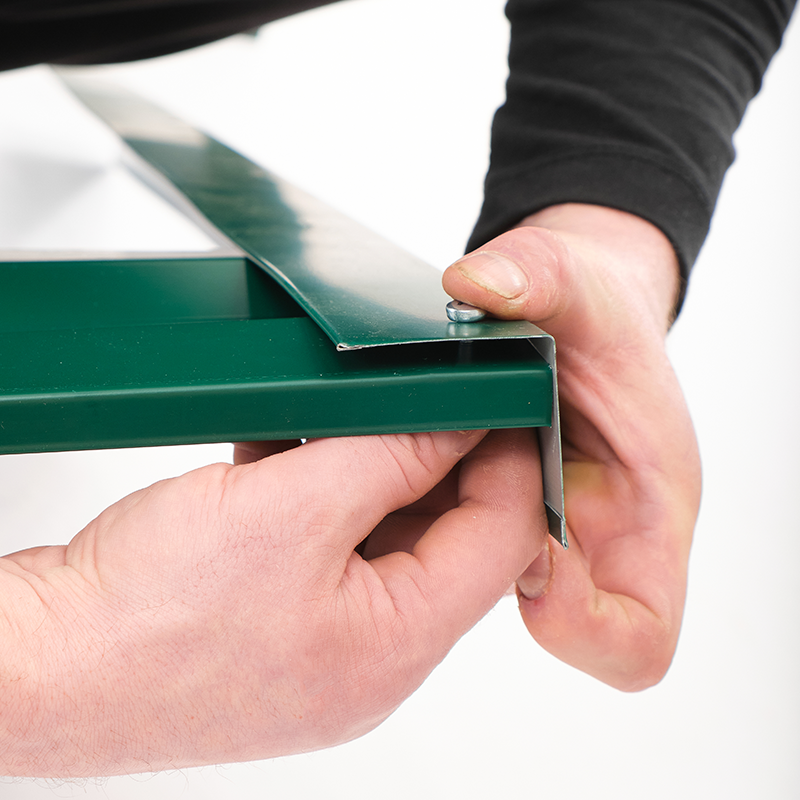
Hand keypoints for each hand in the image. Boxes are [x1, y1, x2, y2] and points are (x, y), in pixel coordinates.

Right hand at [0, 428, 545, 776]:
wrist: (40, 667)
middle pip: (446, 538)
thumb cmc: (143, 621)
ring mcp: (322, 641)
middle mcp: (370, 655)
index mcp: (395, 645)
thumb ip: (391, 457)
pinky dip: (323, 492)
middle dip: (439, 458)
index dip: (509, 458)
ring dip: (374, 470)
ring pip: (383, 536)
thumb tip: (457, 421)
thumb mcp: (291, 510)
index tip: (499, 398)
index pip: (501, 539)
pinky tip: (298, 450)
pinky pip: (329, 545)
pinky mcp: (278, 621)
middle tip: (427, 392)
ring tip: (357, 415)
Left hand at [443, 203, 701, 690]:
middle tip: (444, 485)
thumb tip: (477, 284)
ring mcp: (527, 530)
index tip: (531, 566)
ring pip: (467, 576)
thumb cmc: (595, 313)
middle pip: (536, 614)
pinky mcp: (477, 510)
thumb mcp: (577, 283)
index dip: (584, 626)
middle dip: (478, 558)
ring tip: (406, 458)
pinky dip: (400, 502)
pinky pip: (431, 535)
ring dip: (427, 531)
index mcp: (644, 510)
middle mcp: (584, 538)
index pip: (636, 632)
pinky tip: (376, 452)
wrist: (568, 314)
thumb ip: (541, 275)